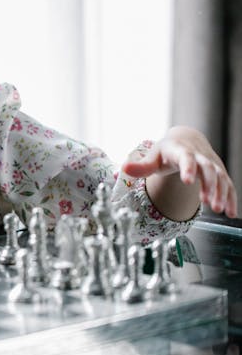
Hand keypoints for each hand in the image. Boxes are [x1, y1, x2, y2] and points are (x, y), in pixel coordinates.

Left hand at [122, 126, 237, 218]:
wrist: (185, 141)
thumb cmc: (165, 152)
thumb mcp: (152, 157)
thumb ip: (140, 166)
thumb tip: (123, 169)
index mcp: (180, 151)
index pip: (186, 158)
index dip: (188, 168)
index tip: (188, 181)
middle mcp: (200, 156)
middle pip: (208, 169)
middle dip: (210, 185)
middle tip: (208, 202)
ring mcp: (211, 165)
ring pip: (221, 177)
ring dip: (221, 193)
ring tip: (218, 209)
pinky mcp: (219, 173)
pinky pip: (229, 185)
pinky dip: (231, 198)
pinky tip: (231, 213)